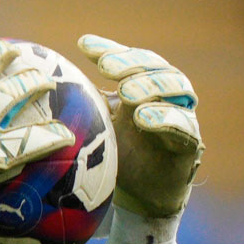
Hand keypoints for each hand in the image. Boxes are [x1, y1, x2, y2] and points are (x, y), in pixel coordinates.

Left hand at [76, 34, 201, 217]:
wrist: (138, 197)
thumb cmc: (119, 153)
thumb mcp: (99, 122)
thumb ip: (87, 98)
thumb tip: (53, 76)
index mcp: (147, 87)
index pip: (135, 59)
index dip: (112, 50)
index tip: (83, 45)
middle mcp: (169, 97)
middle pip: (160, 68)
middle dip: (132, 64)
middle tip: (105, 67)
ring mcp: (183, 118)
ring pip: (179, 90)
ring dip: (151, 86)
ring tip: (125, 92)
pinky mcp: (190, 145)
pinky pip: (185, 126)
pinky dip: (166, 118)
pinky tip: (142, 117)